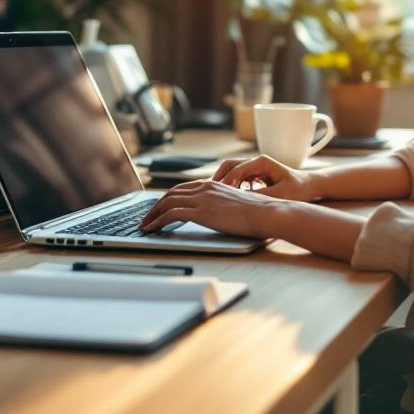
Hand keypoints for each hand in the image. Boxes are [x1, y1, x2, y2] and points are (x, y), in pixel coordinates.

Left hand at [140, 180, 289, 237]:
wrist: (269, 213)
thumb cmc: (260, 213)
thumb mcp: (238, 205)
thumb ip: (224, 206)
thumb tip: (220, 216)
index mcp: (214, 185)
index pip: (184, 188)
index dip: (169, 197)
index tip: (160, 207)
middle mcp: (205, 188)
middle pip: (171, 193)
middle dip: (155, 205)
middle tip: (147, 216)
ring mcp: (202, 199)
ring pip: (167, 202)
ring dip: (152, 214)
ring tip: (144, 225)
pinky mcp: (201, 212)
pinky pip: (171, 215)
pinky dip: (157, 221)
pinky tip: (151, 229)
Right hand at [211, 155, 322, 201]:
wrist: (309, 186)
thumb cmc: (298, 189)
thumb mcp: (280, 195)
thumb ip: (261, 196)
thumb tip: (242, 199)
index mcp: (262, 162)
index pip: (238, 168)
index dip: (227, 181)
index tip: (219, 193)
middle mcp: (256, 161)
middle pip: (229, 165)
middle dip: (218, 178)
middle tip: (209, 192)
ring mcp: (254, 167)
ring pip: (231, 170)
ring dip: (223, 181)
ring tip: (214, 196)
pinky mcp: (254, 174)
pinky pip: (237, 177)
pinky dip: (230, 185)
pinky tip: (227, 198)